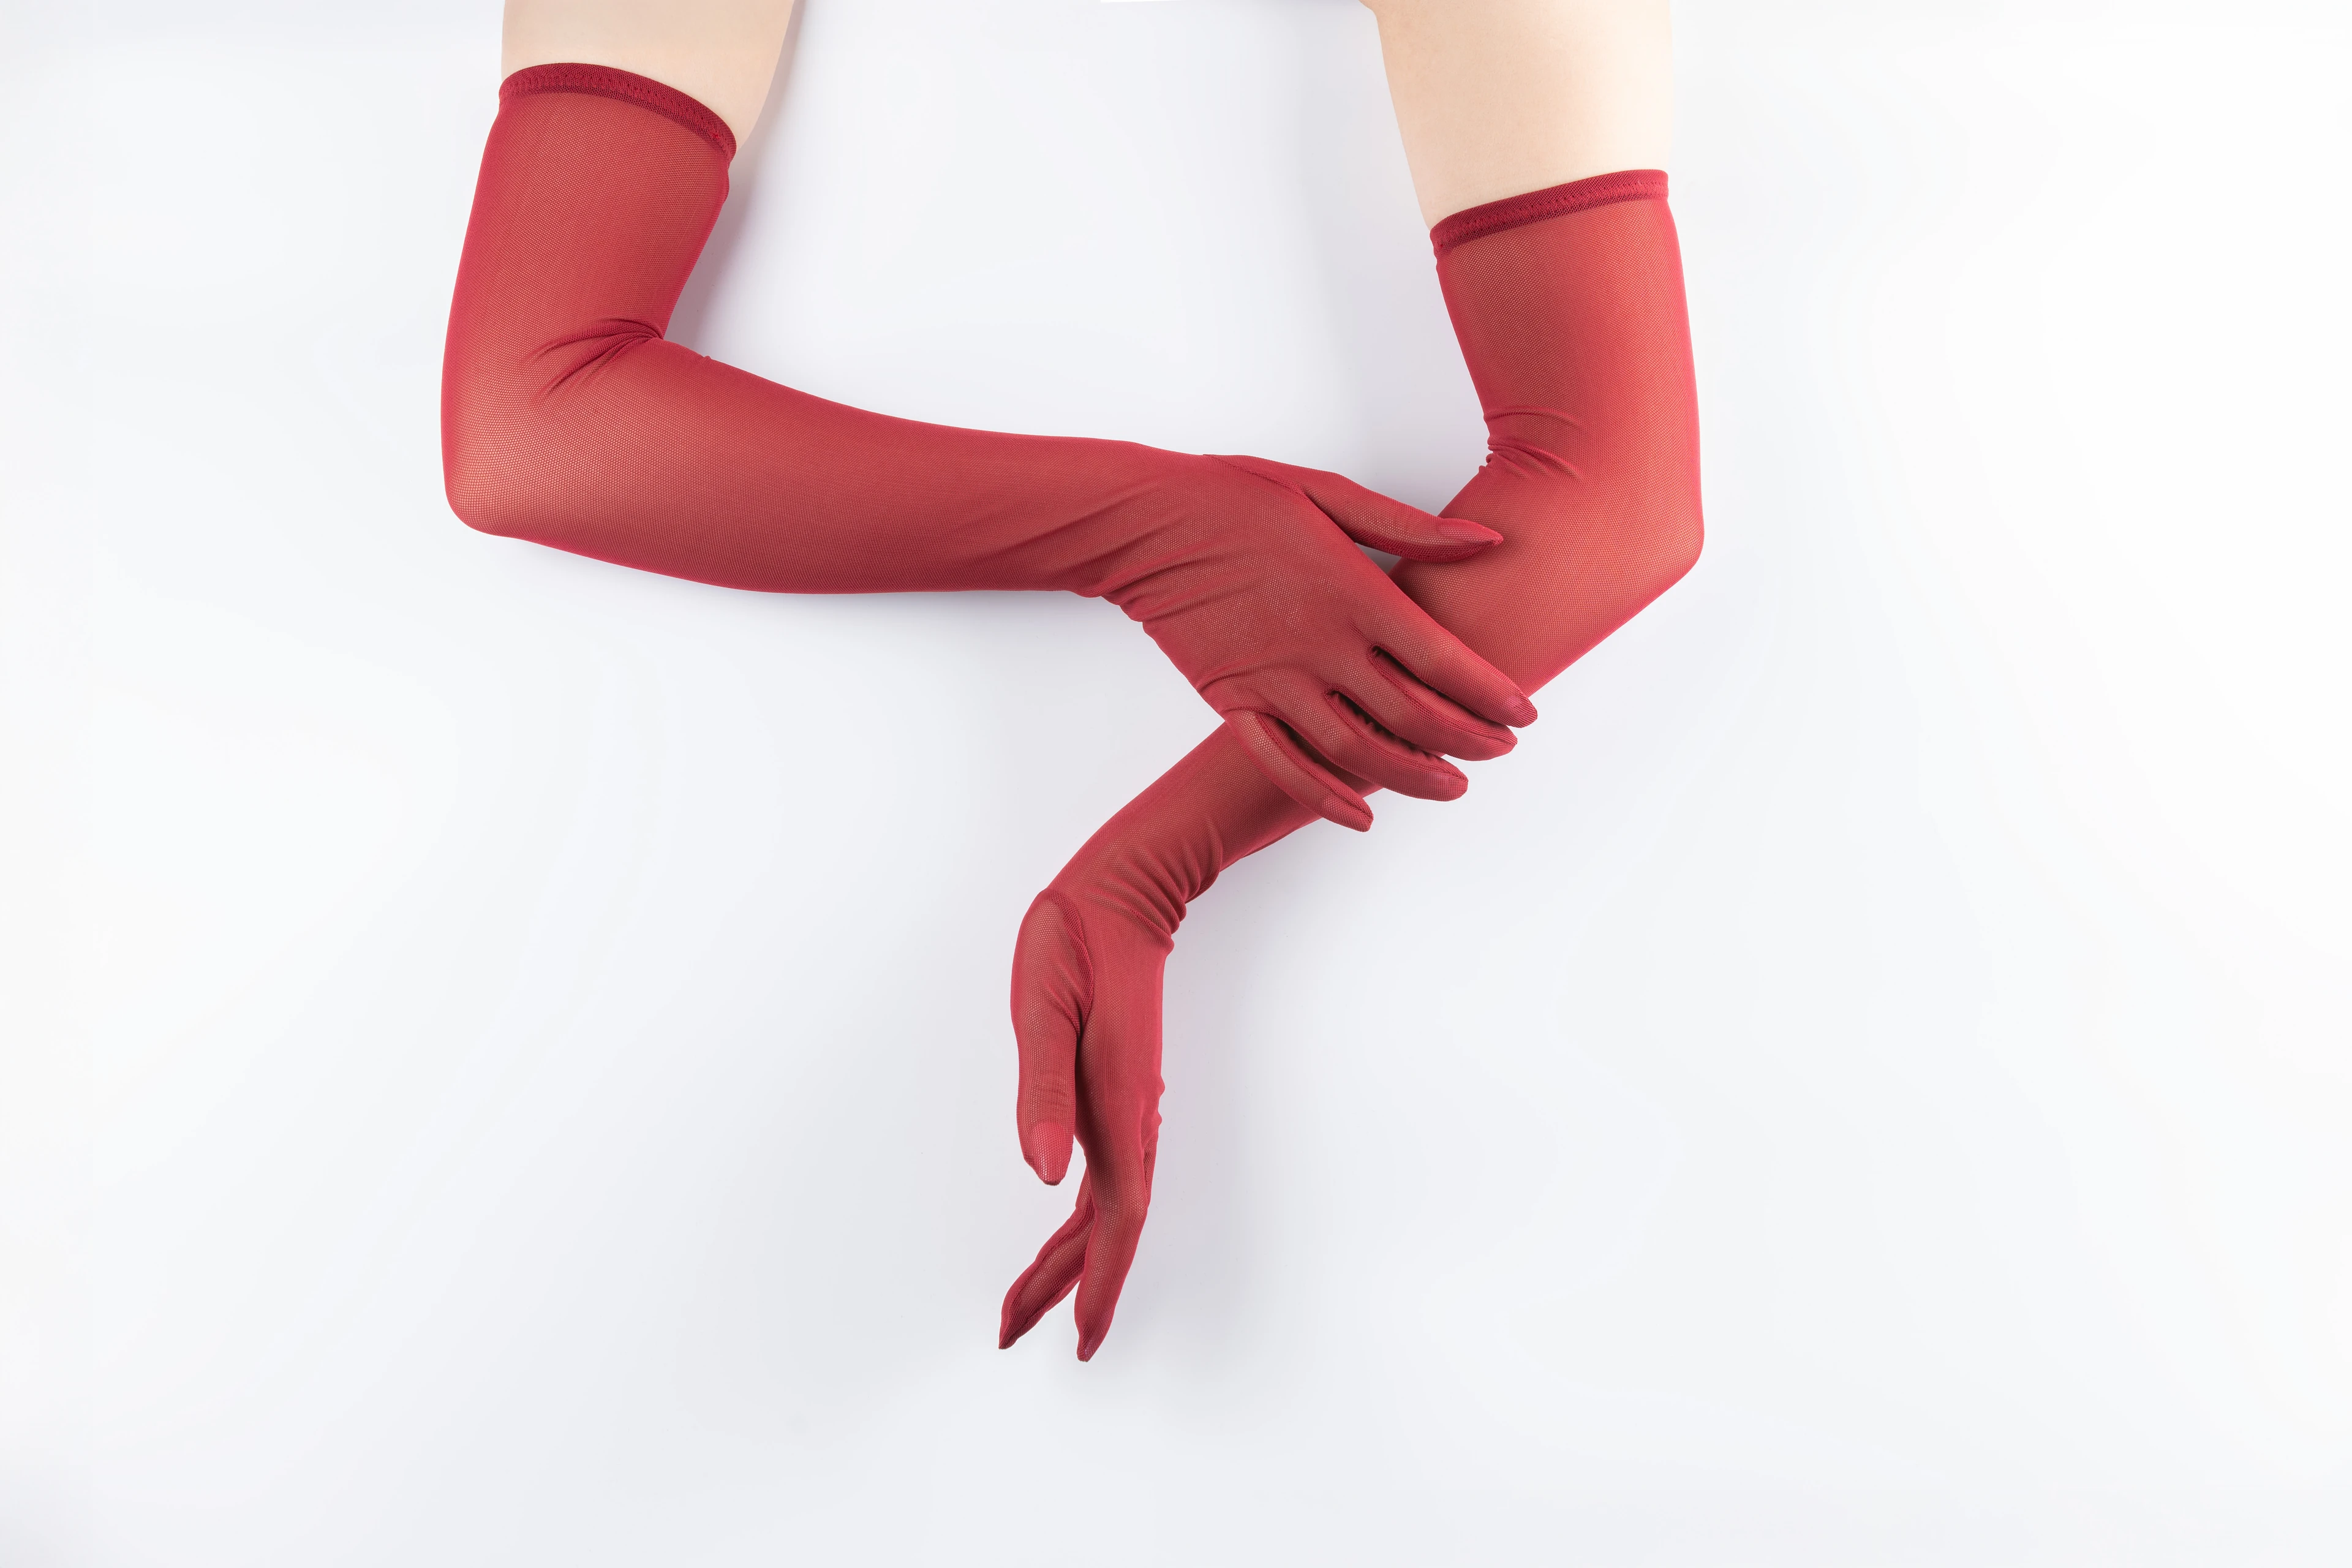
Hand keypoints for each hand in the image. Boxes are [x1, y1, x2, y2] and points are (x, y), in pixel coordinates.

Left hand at [997, 734, 1322, 1358]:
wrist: (1122, 894)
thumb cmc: (1073, 941)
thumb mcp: (1043, 1006)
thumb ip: (1043, 1089)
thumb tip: (1043, 1172)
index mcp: (1116, 1108)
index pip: (1117, 1220)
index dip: (1098, 1284)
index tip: (1079, 1342)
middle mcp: (1131, 1120)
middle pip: (1108, 1228)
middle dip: (1067, 1288)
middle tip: (1012, 1333)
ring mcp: (1129, 1111)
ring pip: (1107, 1208)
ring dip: (1070, 1259)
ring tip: (1026, 1303)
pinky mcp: (1118, 1096)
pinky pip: (1106, 1177)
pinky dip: (1082, 1219)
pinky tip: (1061, 1234)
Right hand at [1122, 453, 1536, 829]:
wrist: (1150, 523)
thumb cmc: (1241, 498)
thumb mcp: (1330, 492)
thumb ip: (1411, 528)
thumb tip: (1487, 541)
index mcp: (1354, 592)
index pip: (1443, 659)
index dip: (1491, 693)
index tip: (1523, 713)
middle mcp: (1321, 645)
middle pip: (1413, 715)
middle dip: (1468, 740)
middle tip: (1501, 751)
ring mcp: (1275, 679)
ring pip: (1356, 750)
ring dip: (1412, 777)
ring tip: (1452, 786)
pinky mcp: (1233, 701)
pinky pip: (1283, 763)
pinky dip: (1323, 797)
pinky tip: (1360, 817)